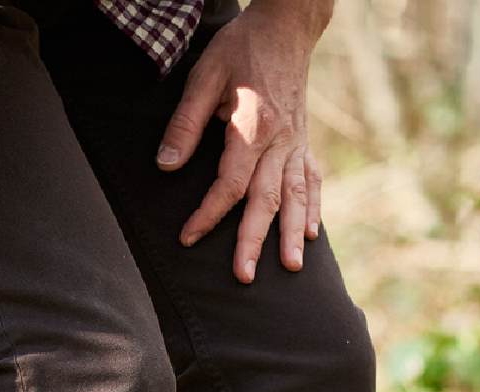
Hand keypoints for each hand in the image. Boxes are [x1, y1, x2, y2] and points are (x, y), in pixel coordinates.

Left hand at [157, 0, 328, 282]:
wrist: (286, 26)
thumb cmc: (241, 48)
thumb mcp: (204, 76)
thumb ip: (185, 124)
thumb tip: (166, 165)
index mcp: (255, 125)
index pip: (230, 182)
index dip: (209, 213)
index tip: (188, 237)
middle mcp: (281, 140)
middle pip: (266, 199)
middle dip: (254, 240)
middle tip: (243, 277)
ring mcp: (297, 143)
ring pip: (295, 196)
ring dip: (293, 234)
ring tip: (291, 268)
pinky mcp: (303, 142)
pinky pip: (312, 180)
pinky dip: (313, 208)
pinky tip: (312, 234)